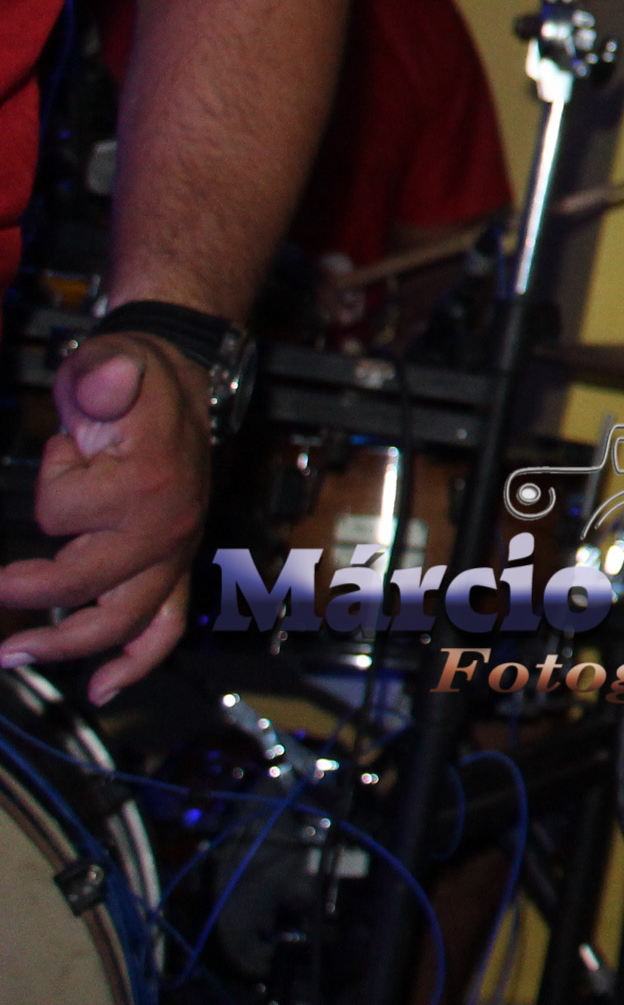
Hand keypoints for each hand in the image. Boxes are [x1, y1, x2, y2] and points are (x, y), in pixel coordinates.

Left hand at [0, 336, 211, 699]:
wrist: (178, 382)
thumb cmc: (135, 377)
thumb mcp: (111, 365)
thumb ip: (105, 377)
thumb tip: (104, 380)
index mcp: (150, 484)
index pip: (63, 512)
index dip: (53, 482)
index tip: (66, 450)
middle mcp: (169, 527)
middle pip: (89, 587)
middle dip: (32, 595)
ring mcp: (174, 551)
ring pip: (124, 621)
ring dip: (69, 645)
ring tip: (14, 655)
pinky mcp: (172, 564)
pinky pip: (163, 627)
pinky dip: (136, 660)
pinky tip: (103, 687)